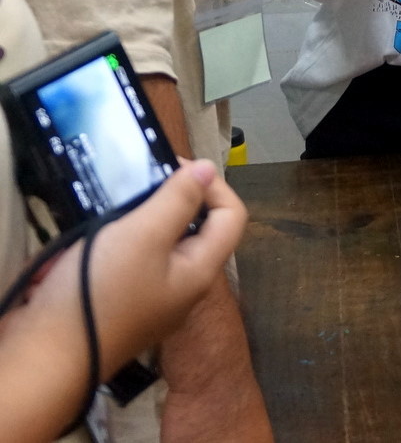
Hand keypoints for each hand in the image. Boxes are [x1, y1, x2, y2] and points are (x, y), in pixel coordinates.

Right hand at [0, 161, 245, 442]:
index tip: (175, 167)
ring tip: (111, 207)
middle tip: (139, 184)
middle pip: (195, 228)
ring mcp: (151, 299)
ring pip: (157, 243)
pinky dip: (113, 244)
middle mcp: (183, 287)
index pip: (231, 215)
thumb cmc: (101, 293)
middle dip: (171, 200)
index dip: (212, 185)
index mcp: (201, 271)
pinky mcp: (120, 305)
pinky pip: (127, 263)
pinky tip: (90, 238)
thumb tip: (208, 169)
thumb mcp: (144, 235)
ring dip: (137, 221)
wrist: (44, 359)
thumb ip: (179, 200)